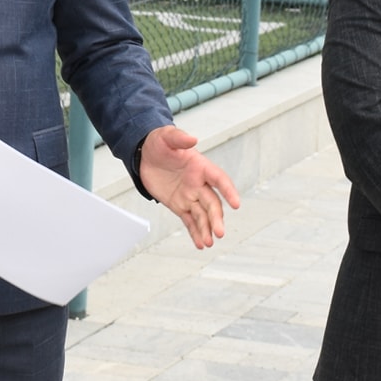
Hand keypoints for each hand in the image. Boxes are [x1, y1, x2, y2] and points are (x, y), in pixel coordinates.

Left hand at [138, 126, 240, 249]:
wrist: (144, 154)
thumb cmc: (159, 144)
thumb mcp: (166, 137)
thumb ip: (179, 138)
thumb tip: (192, 139)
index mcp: (201, 167)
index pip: (219, 179)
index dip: (228, 191)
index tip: (236, 203)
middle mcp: (198, 184)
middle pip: (212, 203)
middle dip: (216, 218)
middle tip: (220, 232)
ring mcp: (190, 196)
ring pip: (202, 215)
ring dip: (207, 229)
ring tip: (209, 242)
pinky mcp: (179, 205)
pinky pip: (190, 221)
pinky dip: (195, 232)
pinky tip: (200, 243)